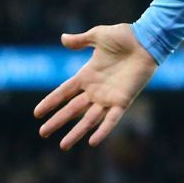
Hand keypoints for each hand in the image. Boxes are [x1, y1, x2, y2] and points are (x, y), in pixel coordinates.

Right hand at [33, 24, 157, 149]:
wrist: (147, 40)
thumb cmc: (125, 36)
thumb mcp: (98, 35)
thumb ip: (80, 40)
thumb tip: (63, 39)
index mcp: (87, 75)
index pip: (63, 92)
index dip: (50, 102)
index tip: (36, 114)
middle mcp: (95, 90)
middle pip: (71, 109)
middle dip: (57, 121)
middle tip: (42, 133)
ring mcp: (108, 97)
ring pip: (88, 119)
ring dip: (76, 132)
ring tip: (63, 146)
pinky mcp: (123, 101)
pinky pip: (112, 119)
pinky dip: (103, 130)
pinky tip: (92, 142)